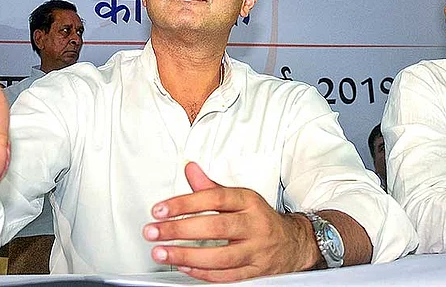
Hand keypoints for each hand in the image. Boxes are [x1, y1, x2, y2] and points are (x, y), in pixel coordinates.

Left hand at [143, 162, 317, 281]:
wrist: (292, 242)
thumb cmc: (259, 218)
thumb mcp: (239, 197)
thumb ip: (210, 186)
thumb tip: (190, 169)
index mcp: (248, 201)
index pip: (214, 198)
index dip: (185, 203)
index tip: (160, 209)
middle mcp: (254, 224)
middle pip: (216, 227)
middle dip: (180, 230)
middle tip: (153, 231)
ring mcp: (256, 250)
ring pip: (220, 256)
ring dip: (187, 256)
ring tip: (162, 252)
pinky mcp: (255, 271)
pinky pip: (226, 275)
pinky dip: (202, 273)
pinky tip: (183, 267)